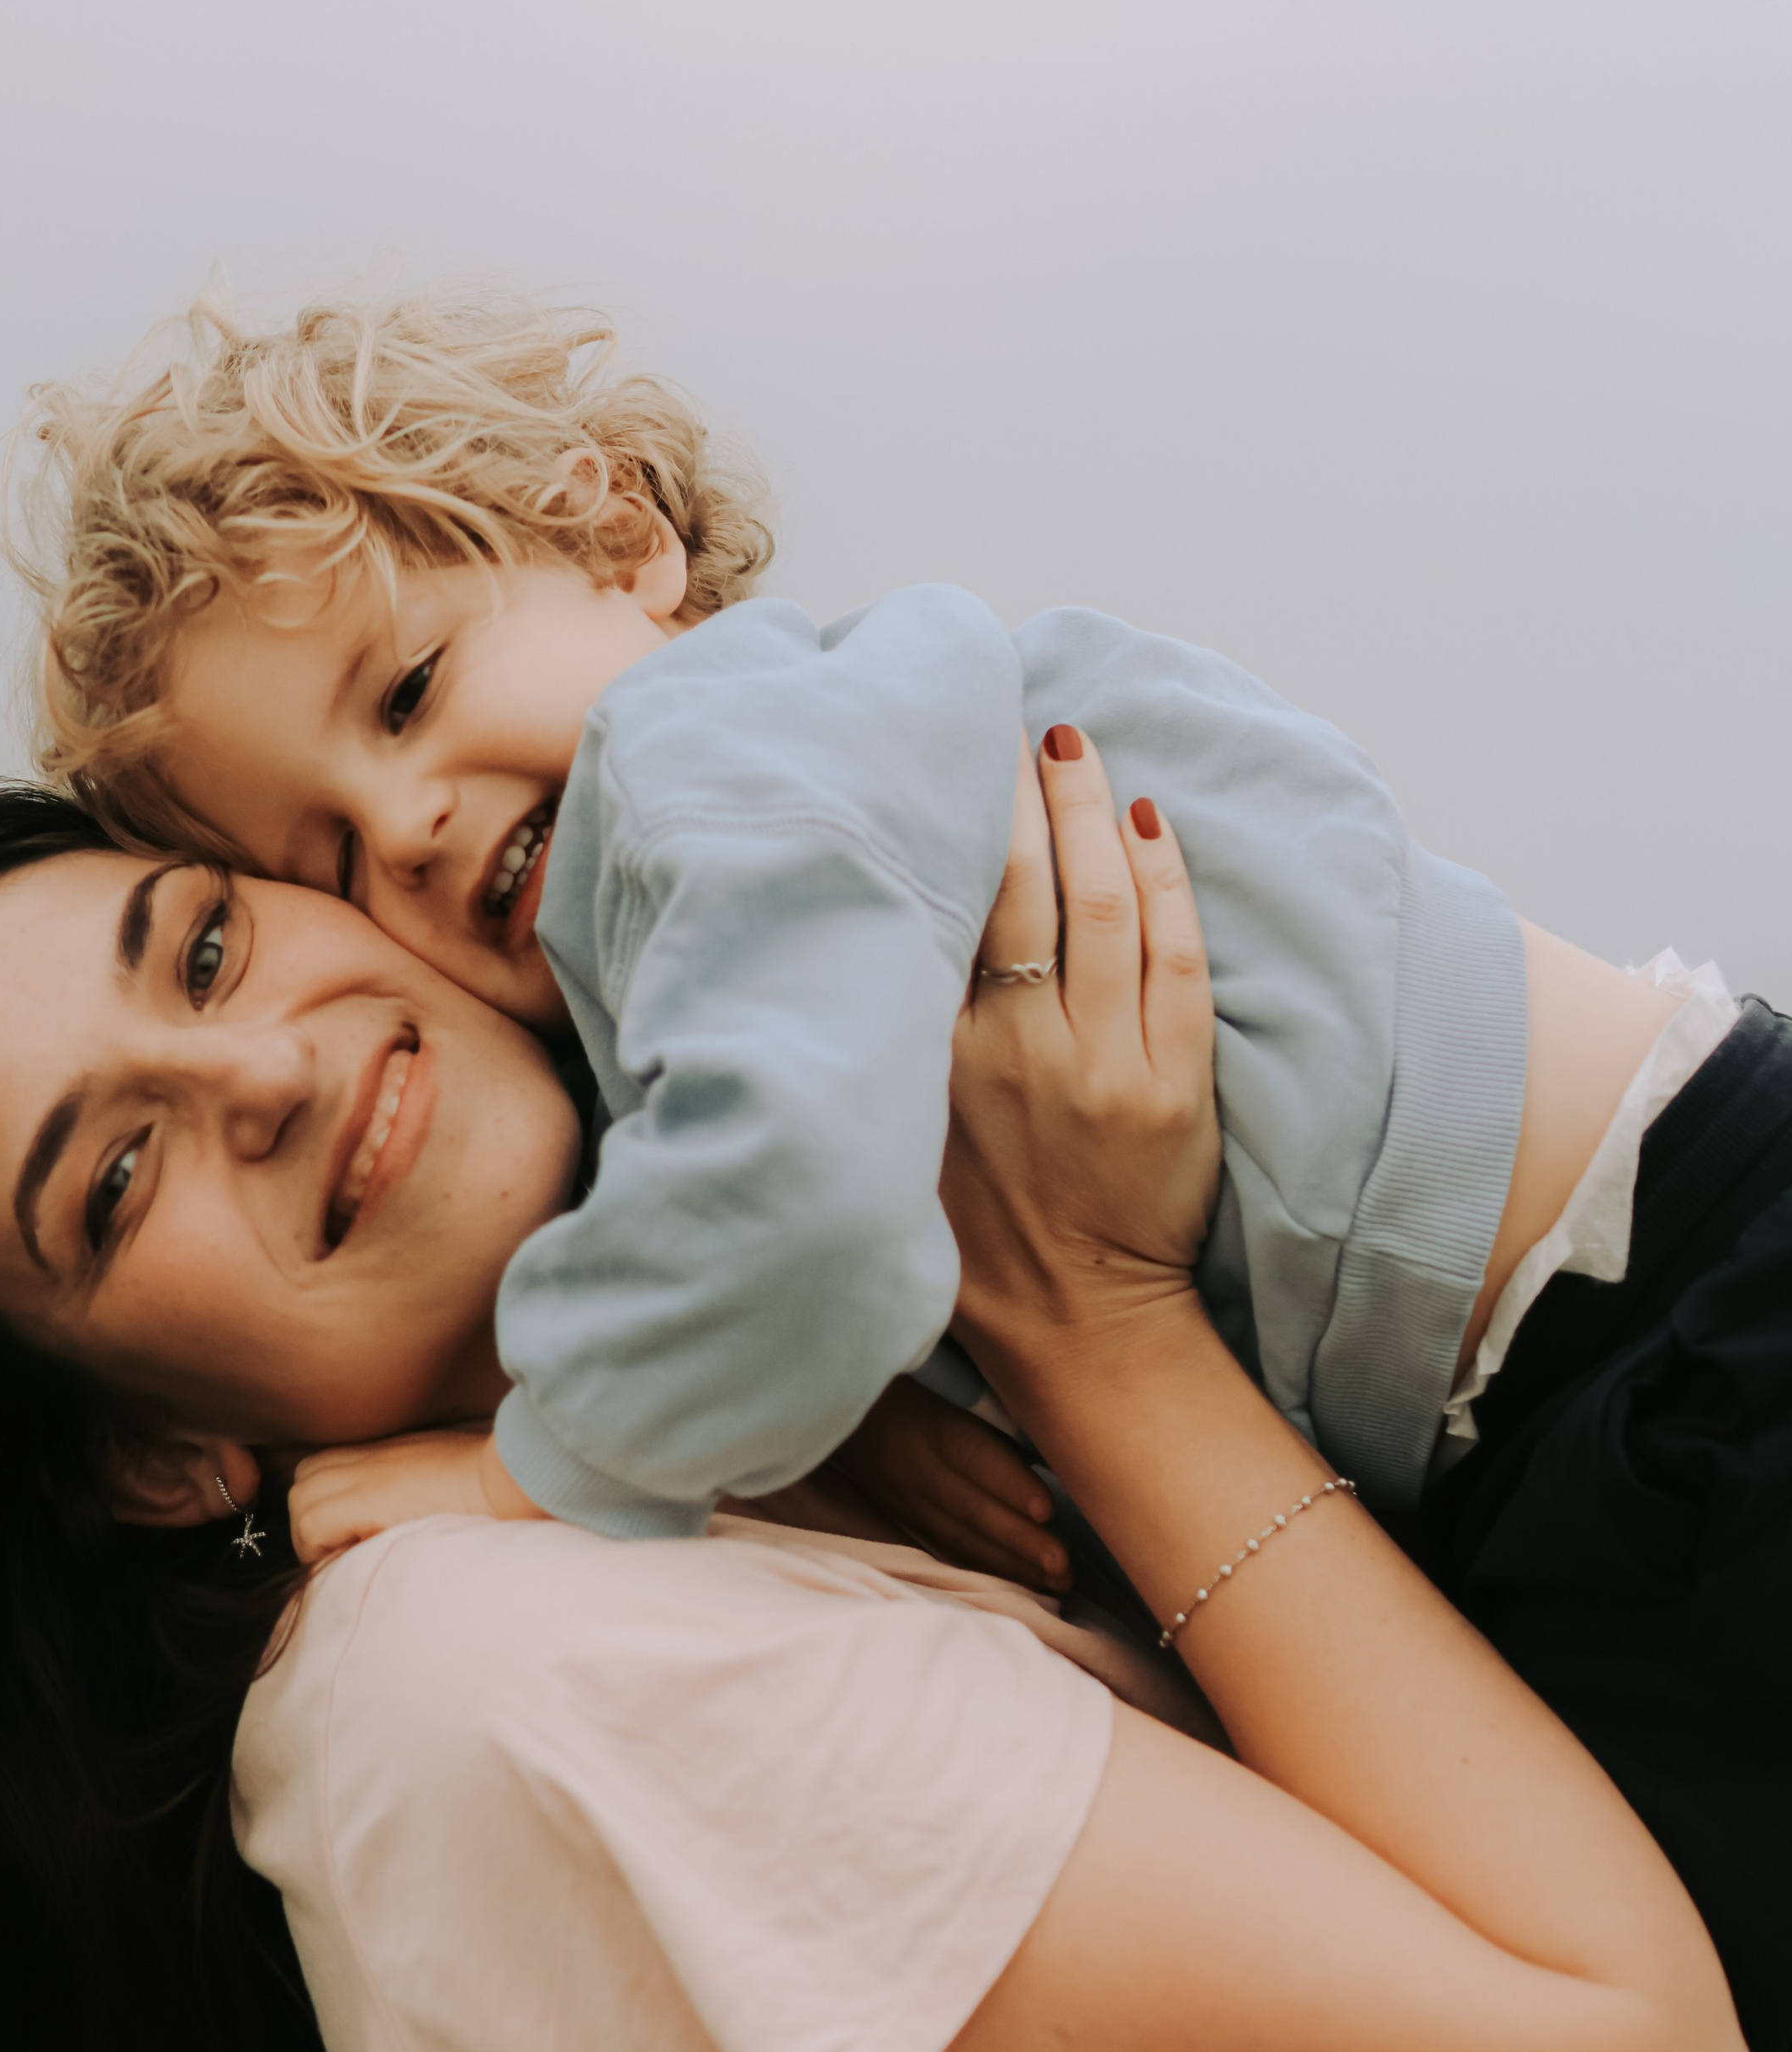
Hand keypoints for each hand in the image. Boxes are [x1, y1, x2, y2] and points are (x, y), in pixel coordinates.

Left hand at [287, 1425, 548, 1565]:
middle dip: (312, 1521)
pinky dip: (321, 1548)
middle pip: (305, 1480)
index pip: (326, 1468)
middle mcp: (368, 1457)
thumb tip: (400, 1521)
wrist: (510, 1480)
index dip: (328, 1504)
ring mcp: (363, 1475)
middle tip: (342, 1553)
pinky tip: (355, 1562)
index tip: (350, 1536)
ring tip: (348, 1561)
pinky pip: (312, 1524)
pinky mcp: (363, 1499)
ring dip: (314, 1537)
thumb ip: (414, 1490)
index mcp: (389, 1452)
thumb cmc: (495, 1485)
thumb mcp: (448, 1477)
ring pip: (300, 1502)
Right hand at [818, 1374, 1068, 1597]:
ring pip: (962, 1538)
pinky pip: (950, 1550)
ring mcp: (908, 1501)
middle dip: (1020, 1541)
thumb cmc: (915, 1393)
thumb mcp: (949, 1394)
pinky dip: (987, 1569)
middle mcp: (916, 1468)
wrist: (845, 1413)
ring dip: (1011, 1566)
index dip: (1008, 1483)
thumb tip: (1054, 1456)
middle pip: (971, 1508)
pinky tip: (1023, 1584)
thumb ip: (993, 1424)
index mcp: (931, 1427)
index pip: (973, 1454)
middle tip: (1063, 1567)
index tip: (1047, 1508)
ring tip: (1057, 1584)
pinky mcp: (907, 1521)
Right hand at [943, 727, 1218, 1398]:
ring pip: (1104, 907)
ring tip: (1079, 749)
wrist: (1073, 1325)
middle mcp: (1016, 1050)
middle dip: (1024, 792)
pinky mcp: (1173, 1089)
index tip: (946, 753)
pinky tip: (1151, 823)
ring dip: (1093, 814)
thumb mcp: (900, 1134)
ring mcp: (1101, 1066)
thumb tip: (874, 933)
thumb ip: (896, 1039)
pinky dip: (1167, 883)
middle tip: (1021, 725)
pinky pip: (1177, 961)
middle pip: (1024, 887)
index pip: (947, 909)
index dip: (953, 820)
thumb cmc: (971, 1236)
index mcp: (938, 1057)